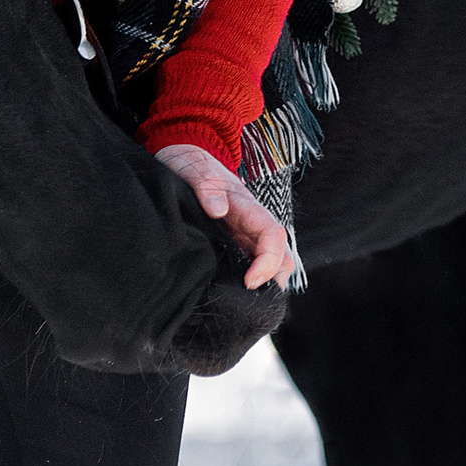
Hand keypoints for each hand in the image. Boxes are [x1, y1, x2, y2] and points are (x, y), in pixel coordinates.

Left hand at [153, 143, 290, 289]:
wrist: (184, 160)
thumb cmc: (190, 163)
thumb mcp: (194, 170)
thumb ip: (205, 186)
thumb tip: (218, 209)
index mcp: (249, 208)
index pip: (274, 237)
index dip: (268, 262)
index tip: (249, 282)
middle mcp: (253, 225)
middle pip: (281, 258)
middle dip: (273, 283)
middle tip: (244, 303)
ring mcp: (244, 236)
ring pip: (269, 265)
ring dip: (263, 286)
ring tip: (236, 305)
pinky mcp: (233, 245)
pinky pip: (248, 266)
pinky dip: (246, 284)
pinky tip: (225, 296)